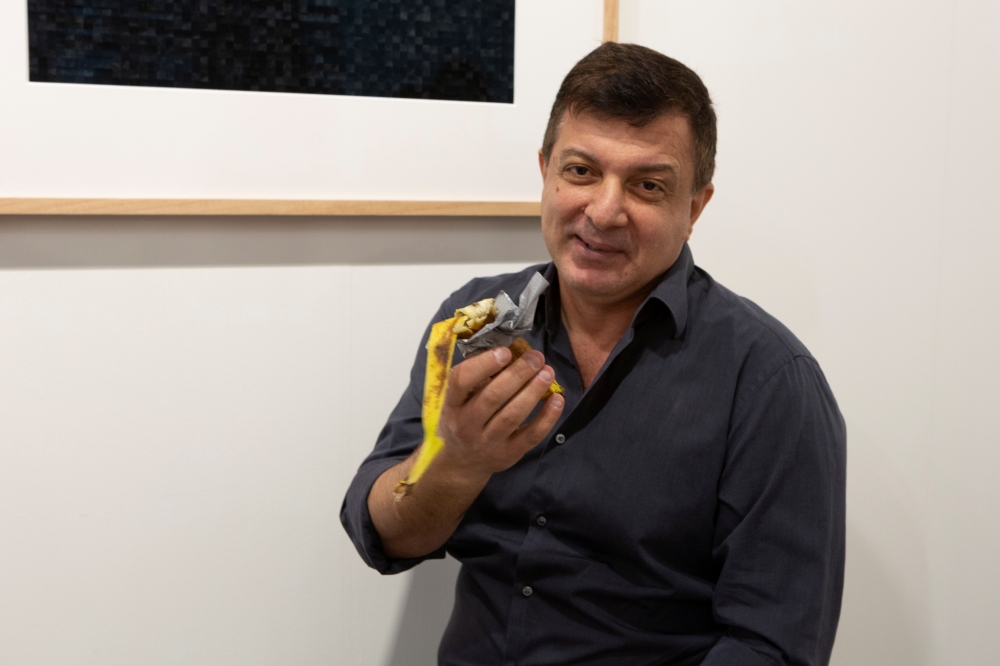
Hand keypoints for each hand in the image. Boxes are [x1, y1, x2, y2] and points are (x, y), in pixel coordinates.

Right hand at [436, 346, 564, 476]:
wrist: (461, 462)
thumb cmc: (462, 419)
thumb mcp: (458, 400)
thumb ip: (476, 378)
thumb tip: (508, 350)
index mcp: (452, 404)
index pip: (461, 381)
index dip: (484, 364)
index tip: (505, 351)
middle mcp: (466, 424)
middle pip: (493, 397)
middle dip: (518, 374)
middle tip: (536, 357)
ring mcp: (488, 442)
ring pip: (512, 415)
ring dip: (533, 391)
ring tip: (548, 372)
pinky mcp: (508, 454)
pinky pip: (531, 435)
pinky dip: (547, 417)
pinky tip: (557, 399)